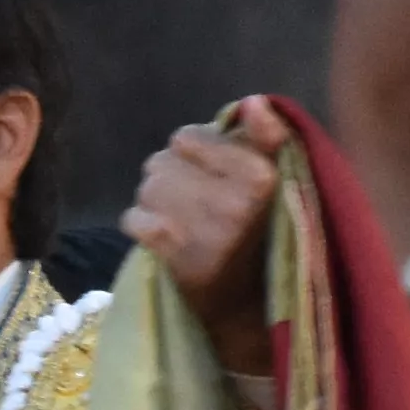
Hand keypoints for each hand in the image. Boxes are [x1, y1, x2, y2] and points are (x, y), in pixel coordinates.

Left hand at [124, 98, 289, 375]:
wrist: (248, 308)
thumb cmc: (262, 234)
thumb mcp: (276, 181)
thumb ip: (266, 138)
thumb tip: (253, 101)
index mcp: (260, 177)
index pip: (188, 138)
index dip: (193, 153)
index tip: (210, 173)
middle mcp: (231, 201)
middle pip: (162, 160)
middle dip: (173, 175)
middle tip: (194, 200)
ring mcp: (199, 229)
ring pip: (147, 187)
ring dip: (156, 200)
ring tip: (181, 218)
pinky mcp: (172, 255)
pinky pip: (133, 219)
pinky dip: (142, 226)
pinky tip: (164, 238)